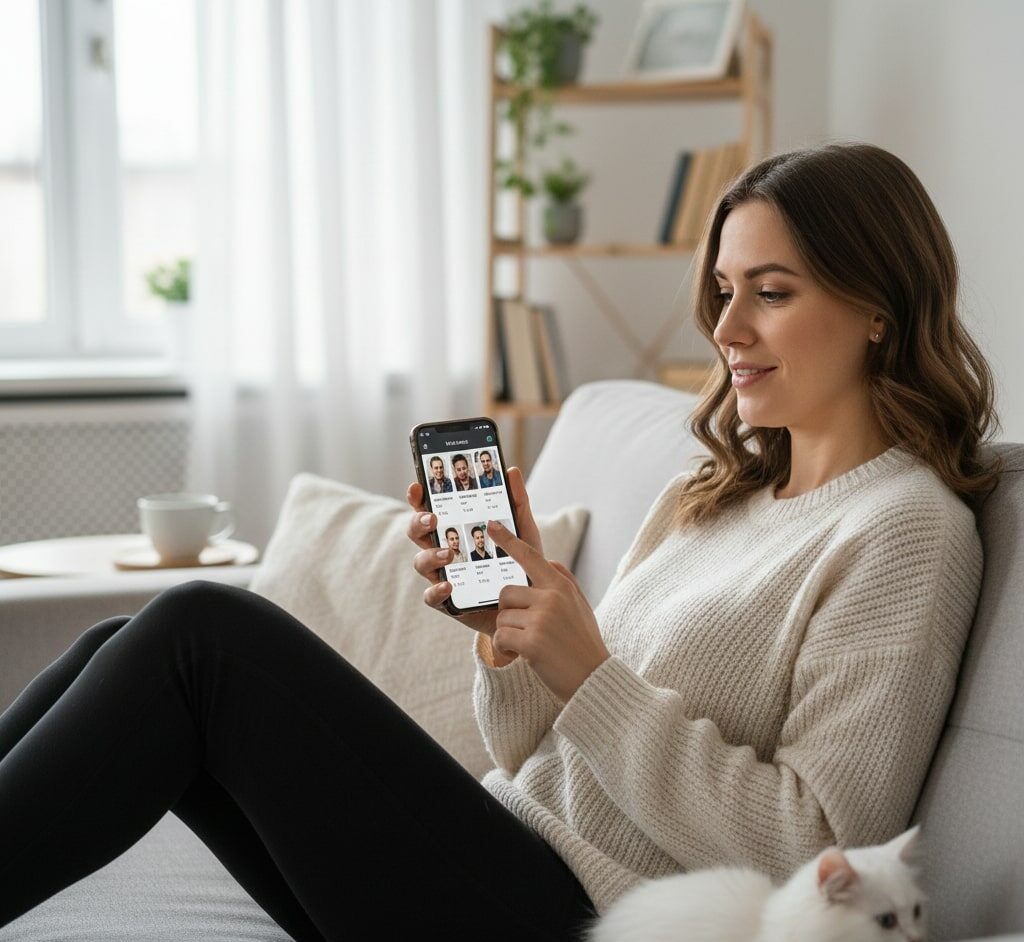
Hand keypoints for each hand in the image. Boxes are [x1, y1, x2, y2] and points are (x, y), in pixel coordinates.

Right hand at [405, 466, 543, 643]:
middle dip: (419, 522)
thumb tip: (511, 470)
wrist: (529, 605)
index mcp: (455, 529)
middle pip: (417, 532)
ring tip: (448, 553)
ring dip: (430, 555)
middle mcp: (442, 550)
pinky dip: (436, 590)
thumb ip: (517, 502)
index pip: (429, 509)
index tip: (417, 487)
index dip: (418, 497)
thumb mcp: (523, 531)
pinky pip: (431, 596)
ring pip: (421, 562)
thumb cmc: (521, 563)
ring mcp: (442, 575)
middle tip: (433, 518)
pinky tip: (449, 584)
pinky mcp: (448, 601)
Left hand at [486, 519, 609, 704]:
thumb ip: (562, 582)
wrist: (594, 679)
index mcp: (561, 586)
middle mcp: (551, 597)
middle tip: (526, 630)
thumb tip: (546, 560)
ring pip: (501, 617)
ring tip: (531, 645)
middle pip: (505, 593)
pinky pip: (501, 637)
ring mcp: (542, 619)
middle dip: (508, 612)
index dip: (508, 540)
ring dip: (509, 634)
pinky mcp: (532, 641)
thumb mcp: (580, 605)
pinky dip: (506, 649)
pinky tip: (524, 656)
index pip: (530, 557)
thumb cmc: (583, 643)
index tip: (491, 525)